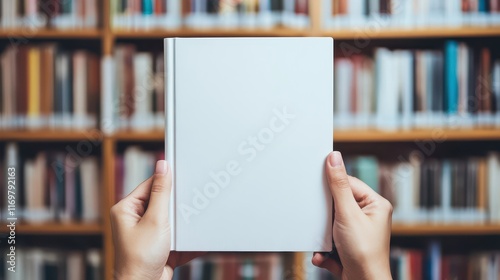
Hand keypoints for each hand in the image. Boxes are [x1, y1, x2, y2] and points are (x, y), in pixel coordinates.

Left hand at [111, 160, 202, 279]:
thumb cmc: (141, 259)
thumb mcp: (155, 220)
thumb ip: (161, 192)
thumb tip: (162, 166)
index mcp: (126, 210)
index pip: (149, 185)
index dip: (166, 182)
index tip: (183, 174)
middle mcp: (134, 220)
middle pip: (161, 202)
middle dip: (176, 206)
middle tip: (188, 204)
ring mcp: (147, 233)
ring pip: (170, 219)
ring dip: (182, 224)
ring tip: (188, 227)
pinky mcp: (158, 246)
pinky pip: (175, 236)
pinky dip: (185, 239)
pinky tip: (194, 239)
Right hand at [312, 151, 392, 279]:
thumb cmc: (364, 253)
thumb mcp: (347, 214)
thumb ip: (338, 186)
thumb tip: (334, 158)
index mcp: (376, 205)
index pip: (349, 184)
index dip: (332, 186)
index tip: (316, 184)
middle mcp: (369, 217)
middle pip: (338, 204)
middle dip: (326, 216)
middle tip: (323, 221)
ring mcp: (358, 233)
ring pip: (331, 224)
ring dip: (323, 235)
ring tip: (327, 243)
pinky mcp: (348, 247)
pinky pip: (330, 241)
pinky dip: (324, 249)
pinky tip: (324, 256)